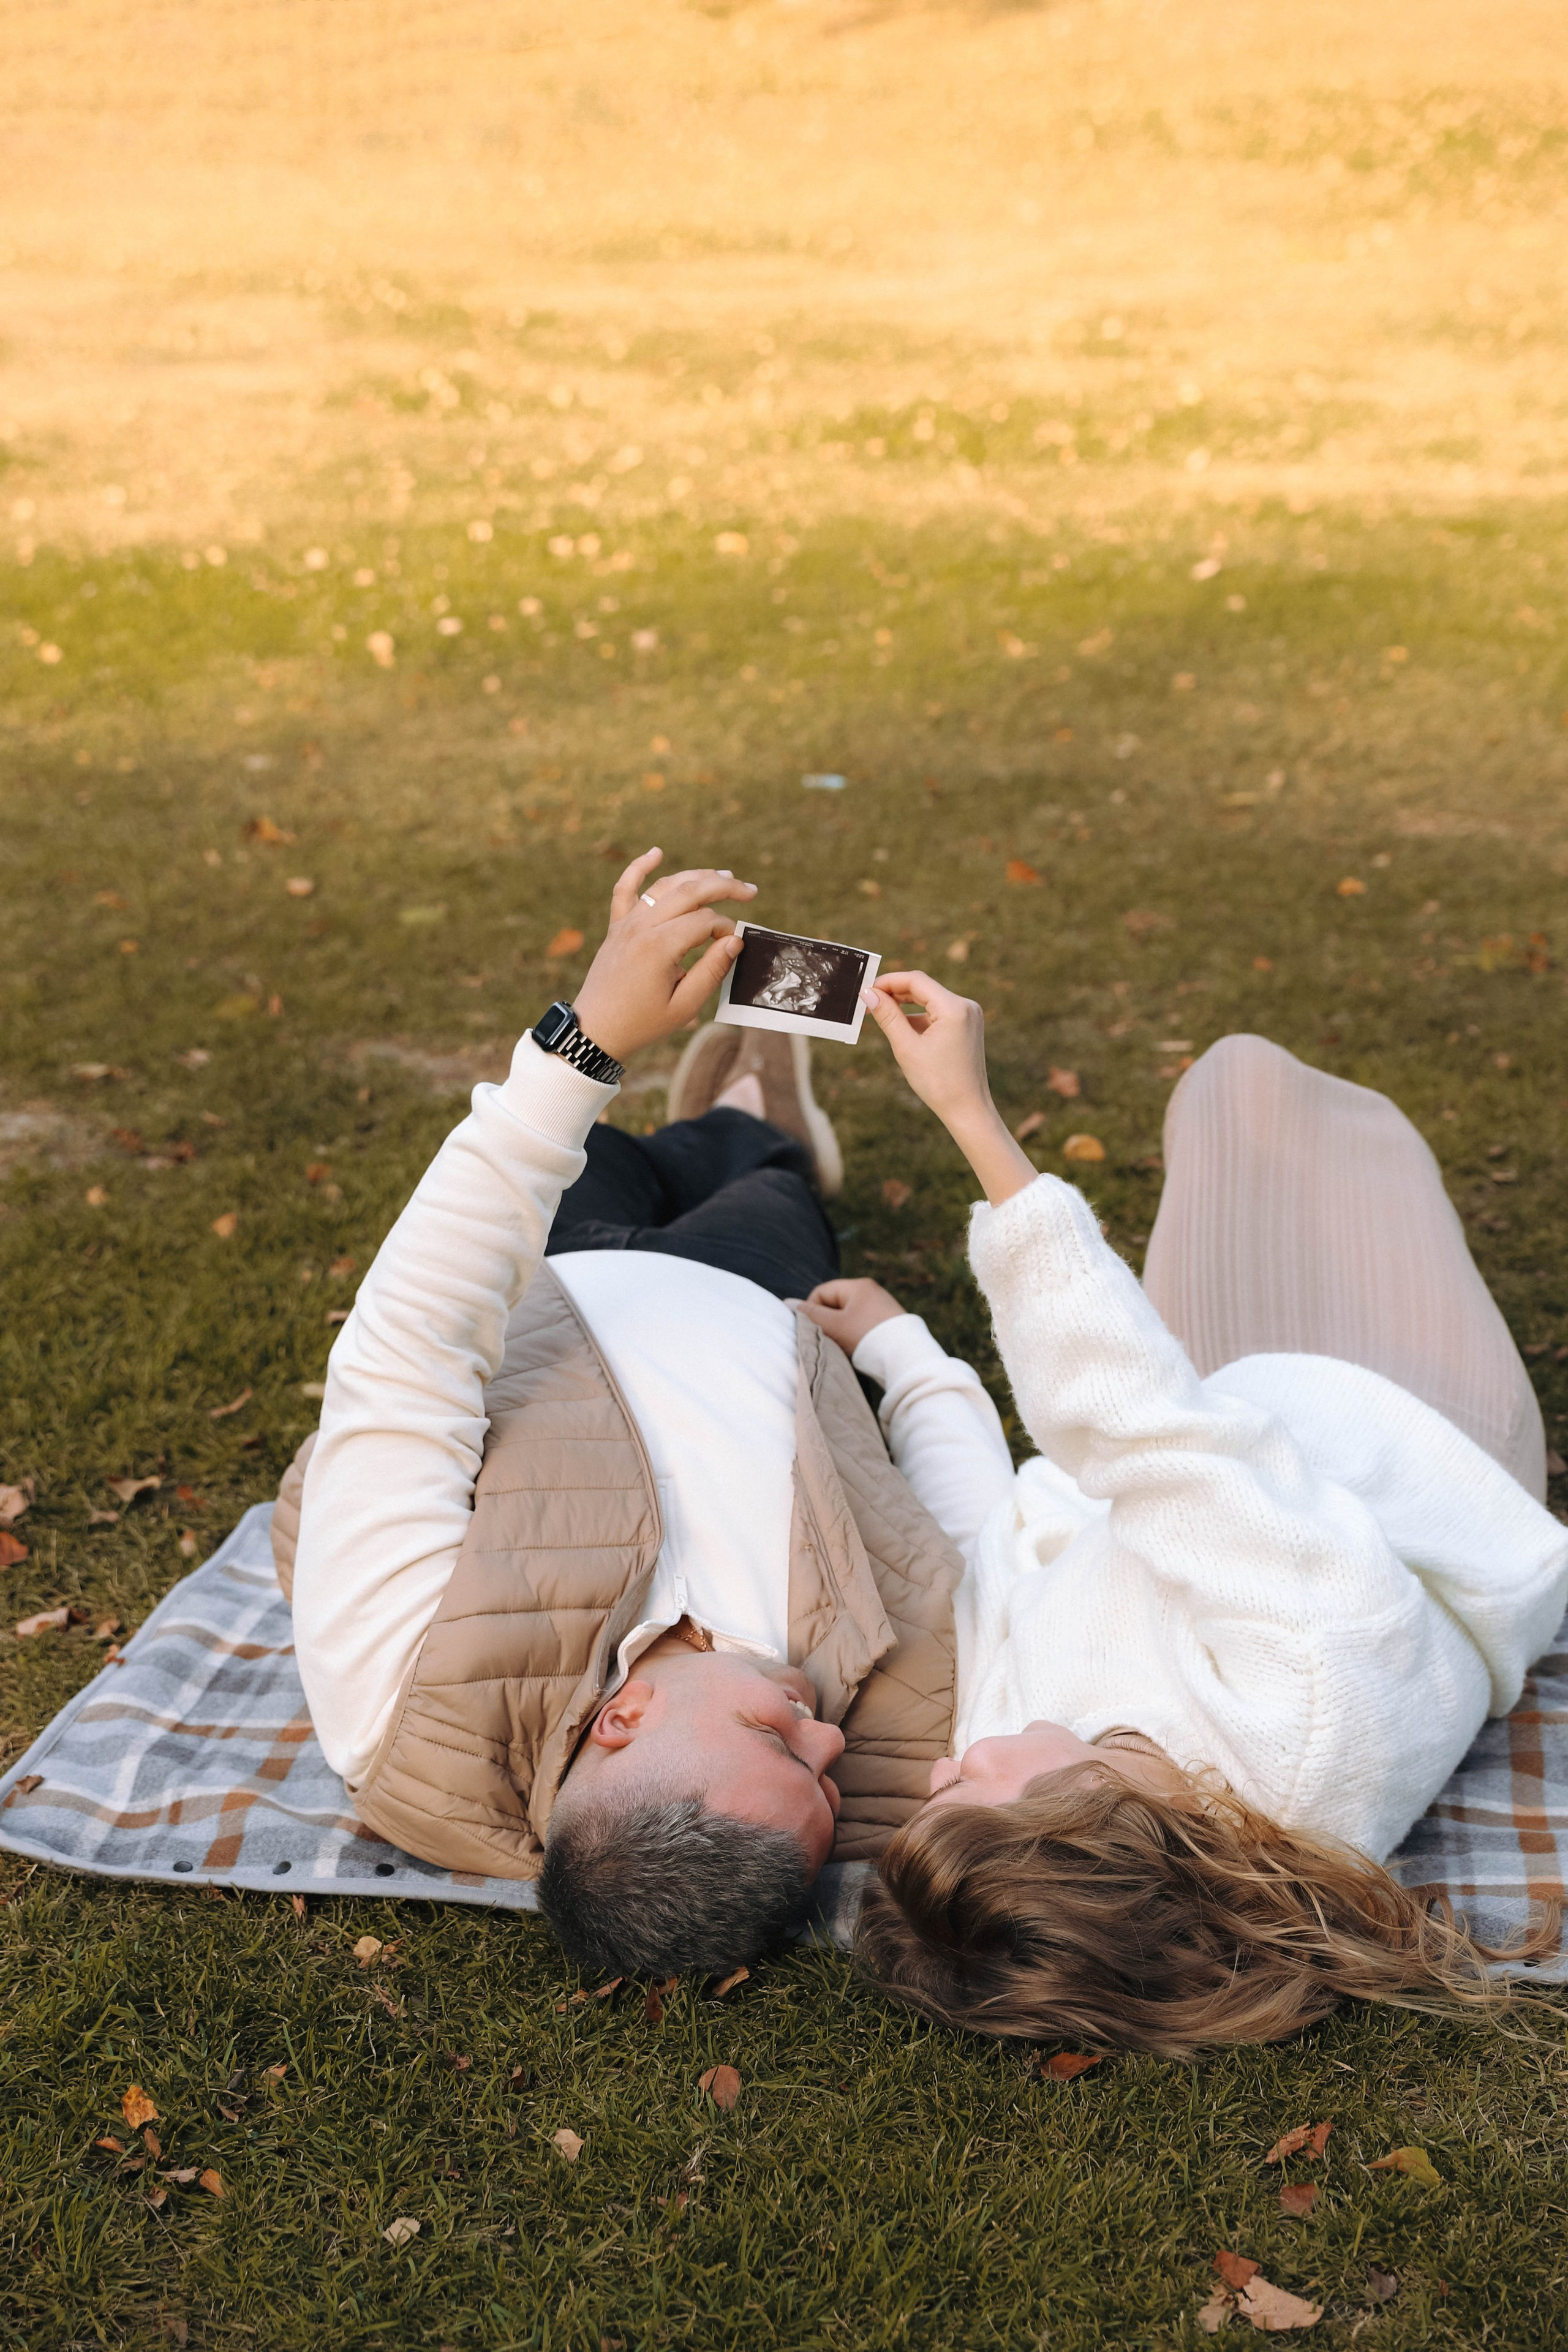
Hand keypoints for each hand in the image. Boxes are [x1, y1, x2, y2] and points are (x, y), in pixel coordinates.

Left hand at [570, 850, 755, 1062]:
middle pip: (689, 892)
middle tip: (749, 890)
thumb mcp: (684, 1006)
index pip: (705, 921)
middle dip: (724, 887)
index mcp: (659, 947)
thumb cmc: (642, 1023)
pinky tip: (656, 852)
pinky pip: (625, 888)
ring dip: (696, 875)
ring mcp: (626, 923)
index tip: (733, 946)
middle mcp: (642, 927)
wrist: (595, 1030)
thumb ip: (712, 971)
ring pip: (664, 886)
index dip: (726, 929)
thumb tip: (734, 941)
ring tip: (724, 875)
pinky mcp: (617, 926)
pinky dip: (639, 867)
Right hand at [790, 1277, 905, 1357]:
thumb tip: (788, 1303)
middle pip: (836, 1305)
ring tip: (843, 1349)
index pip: (822, 1292)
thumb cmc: (868, 1338)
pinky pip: (863, 1328)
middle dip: (827, 1323)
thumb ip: (810, 1315)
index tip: (812, 1331)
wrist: (907, 1359)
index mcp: (859, 1286)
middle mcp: (872, 1293)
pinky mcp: (890, 1325)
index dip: (812, 1311)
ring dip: (841, 1333)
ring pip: (849, 1319)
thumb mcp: (834, 1326)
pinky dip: (856, 1339)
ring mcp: (883, 1309)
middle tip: (827, 1341)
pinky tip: (858, 1352)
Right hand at [861, 970, 1036, 1207]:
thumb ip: (887, 1016)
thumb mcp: (906, 1047)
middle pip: (924, 988)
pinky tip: (902, 1029)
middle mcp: (966, 1006)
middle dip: (895, 992)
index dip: (888, 981)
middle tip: (869, 1001)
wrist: (968, 1110)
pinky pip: (938, 1013)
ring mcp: (969, 1016)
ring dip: (906, 1005)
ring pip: (930, 1000)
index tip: (866, 989)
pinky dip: (919, 1018)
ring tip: (880, 1015)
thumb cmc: (938, 1083)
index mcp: (954, 1008)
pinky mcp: (967, 1026)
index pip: (916, 980)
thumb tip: (868, 993)